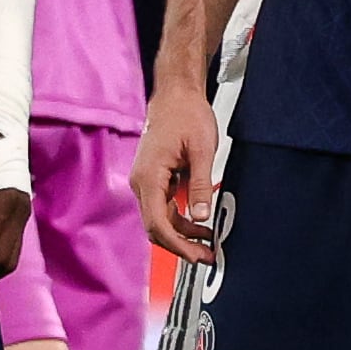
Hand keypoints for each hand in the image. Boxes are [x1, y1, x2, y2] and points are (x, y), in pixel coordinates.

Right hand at [130, 80, 219, 263]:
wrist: (176, 93)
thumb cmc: (186, 113)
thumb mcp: (201, 149)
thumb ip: (199, 184)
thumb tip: (201, 217)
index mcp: (149, 176)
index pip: (156, 224)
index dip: (177, 245)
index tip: (197, 255)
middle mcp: (142, 182)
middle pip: (156, 227)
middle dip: (180, 246)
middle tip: (206, 256)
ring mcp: (147, 181)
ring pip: (160, 219)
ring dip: (182, 235)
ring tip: (208, 243)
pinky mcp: (155, 179)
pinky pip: (164, 207)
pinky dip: (180, 220)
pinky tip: (199, 225)